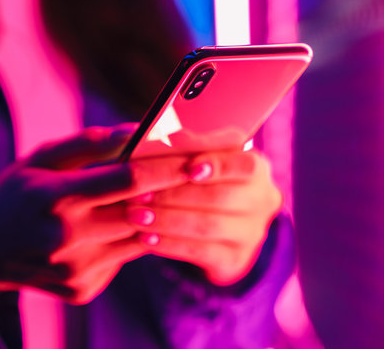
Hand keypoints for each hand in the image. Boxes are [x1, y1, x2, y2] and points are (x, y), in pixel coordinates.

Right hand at [0, 125, 190, 302]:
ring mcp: (76, 268)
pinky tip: (114, 227)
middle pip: (141, 211)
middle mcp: (67, 236)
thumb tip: (134, 132)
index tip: (198, 159)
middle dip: (171, 192)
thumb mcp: (40, 158)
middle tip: (194, 175)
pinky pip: (124, 259)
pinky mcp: (83, 288)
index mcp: (56, 196)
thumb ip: (87, 144)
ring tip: (153, 197)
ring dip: (152, 216)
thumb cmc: (15, 194)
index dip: (168, 168)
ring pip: (139, 238)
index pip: (127, 179)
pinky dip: (128, 239)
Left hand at [127, 149, 281, 285]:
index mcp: (256, 167)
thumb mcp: (197, 160)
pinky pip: (201, 252)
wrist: (212, 230)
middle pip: (220, 197)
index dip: (217, 165)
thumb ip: (185, 149)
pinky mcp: (235, 259)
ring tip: (136, 216)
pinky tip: (146, 238)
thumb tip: (164, 138)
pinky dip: (170, 244)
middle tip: (138, 193)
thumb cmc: (199, 182)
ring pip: (207, 226)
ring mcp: (252, 232)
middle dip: (173, 194)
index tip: (188, 166)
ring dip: (166, 220)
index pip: (244, 165)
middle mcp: (262, 199)